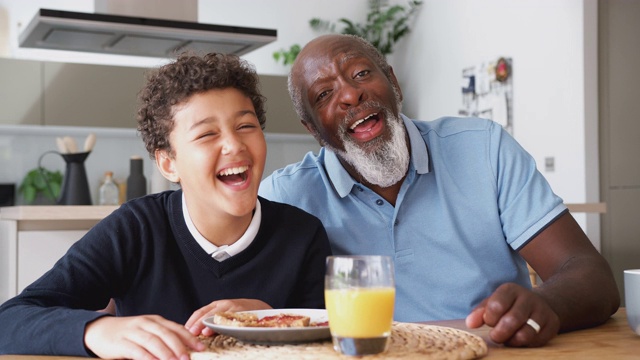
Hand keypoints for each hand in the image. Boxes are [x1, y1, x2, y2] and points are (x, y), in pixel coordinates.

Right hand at [84, 315, 204, 359]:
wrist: (99, 330)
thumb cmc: (127, 333)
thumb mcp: (146, 331)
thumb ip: (162, 337)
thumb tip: (183, 349)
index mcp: (155, 321)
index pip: (175, 328)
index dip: (189, 338)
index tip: (200, 347)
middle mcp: (145, 324)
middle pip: (166, 334)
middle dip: (179, 347)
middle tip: (188, 358)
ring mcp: (133, 332)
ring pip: (153, 342)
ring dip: (166, 353)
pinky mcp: (122, 343)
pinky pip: (137, 351)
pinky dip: (148, 358)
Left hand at [185, 299, 271, 335]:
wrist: (261, 308)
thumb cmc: (239, 314)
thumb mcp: (224, 315)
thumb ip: (212, 323)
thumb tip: (196, 335)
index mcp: (217, 305)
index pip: (200, 312)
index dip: (192, 321)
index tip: (185, 330)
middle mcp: (225, 304)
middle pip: (208, 313)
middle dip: (198, 323)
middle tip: (190, 333)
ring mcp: (235, 308)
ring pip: (220, 315)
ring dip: (210, 324)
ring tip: (203, 333)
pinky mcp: (244, 313)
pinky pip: (234, 319)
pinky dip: (227, 324)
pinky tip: (222, 330)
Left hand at [465, 283, 559, 346]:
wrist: (539, 304)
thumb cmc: (509, 305)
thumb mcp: (493, 303)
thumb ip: (480, 313)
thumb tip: (470, 323)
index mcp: (510, 289)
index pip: (496, 305)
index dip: (489, 319)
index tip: (489, 322)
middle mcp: (528, 297)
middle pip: (511, 320)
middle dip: (499, 334)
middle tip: (495, 337)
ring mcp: (542, 310)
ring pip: (526, 333)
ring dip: (512, 341)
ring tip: (508, 339)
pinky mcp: (552, 324)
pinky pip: (537, 340)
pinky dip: (526, 344)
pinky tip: (520, 339)